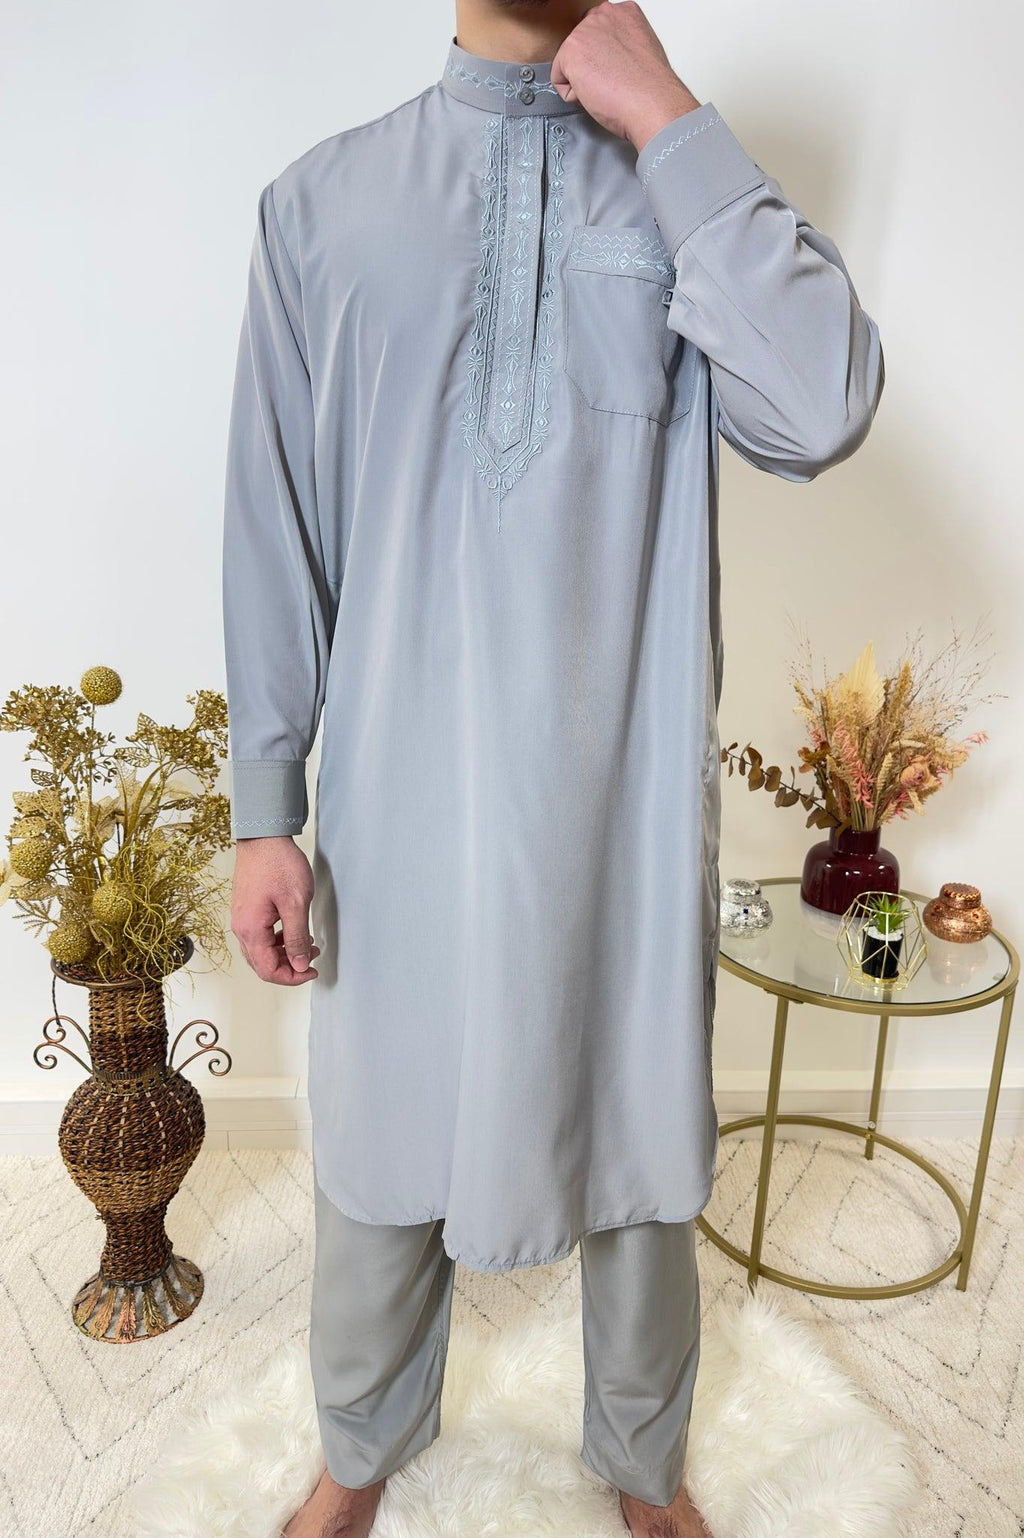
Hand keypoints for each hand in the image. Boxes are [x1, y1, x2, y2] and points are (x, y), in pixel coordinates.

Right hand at [231, 836, 321, 984]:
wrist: (263, 836)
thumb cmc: (278, 864)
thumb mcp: (296, 903)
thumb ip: (297, 937)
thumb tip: (299, 964)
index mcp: (251, 930)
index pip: (267, 970)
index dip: (291, 977)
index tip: (311, 971)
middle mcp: (241, 927)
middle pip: (262, 964)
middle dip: (289, 967)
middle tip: (311, 957)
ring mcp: (242, 918)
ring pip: (261, 951)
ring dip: (284, 953)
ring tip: (307, 943)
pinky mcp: (246, 909)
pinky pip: (259, 936)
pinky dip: (277, 941)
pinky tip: (293, 930)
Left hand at [550, 1, 700, 151]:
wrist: (650, 101)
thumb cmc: (650, 87)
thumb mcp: (641, 49)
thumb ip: (621, 44)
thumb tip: (612, 58)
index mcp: (624, 13)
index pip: (597, 32)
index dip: (602, 56)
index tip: (612, 68)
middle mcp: (603, 15)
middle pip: (580, 45)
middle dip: (589, 66)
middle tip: (609, 82)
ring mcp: (584, 32)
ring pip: (569, 62)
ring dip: (582, 81)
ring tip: (605, 87)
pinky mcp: (570, 52)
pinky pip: (559, 81)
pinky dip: (573, 95)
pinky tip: (594, 94)